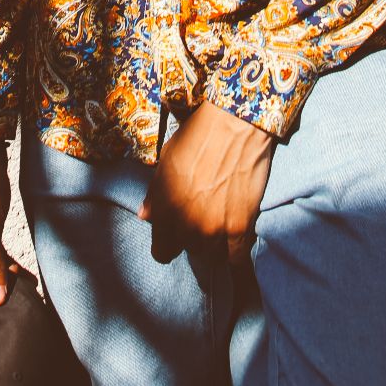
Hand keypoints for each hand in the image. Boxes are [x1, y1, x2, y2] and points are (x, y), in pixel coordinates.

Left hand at [139, 100, 275, 264]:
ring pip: (212, 257)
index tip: (177, 238)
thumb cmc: (198, 136)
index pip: (161, 252)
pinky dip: (237, 260)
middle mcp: (185, 225)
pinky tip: (238, 256)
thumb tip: (145, 216)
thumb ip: (155, 194)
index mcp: (164, 209)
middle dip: (194, 239)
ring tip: (222, 226)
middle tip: (205, 219)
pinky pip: (236, 261)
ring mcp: (213, 229)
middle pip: (190, 253)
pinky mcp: (240, 229)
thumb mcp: (167, 161)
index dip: (169, 244)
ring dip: (216, 246)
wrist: (236, 124)